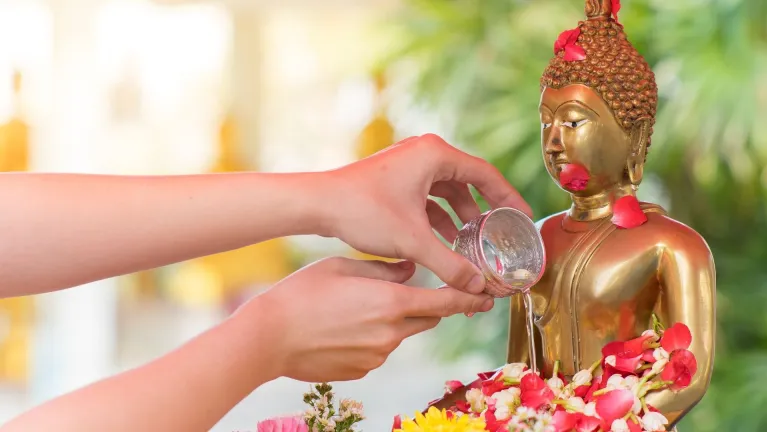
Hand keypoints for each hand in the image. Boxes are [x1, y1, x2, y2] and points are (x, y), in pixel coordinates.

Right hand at [234, 257, 492, 381]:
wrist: (268, 337)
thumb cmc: (302, 293)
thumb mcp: (344, 266)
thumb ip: (386, 269)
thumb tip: (411, 271)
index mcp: (391, 302)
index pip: (445, 303)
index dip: (469, 300)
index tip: (487, 297)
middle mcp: (391, 333)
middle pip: (426, 319)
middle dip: (426, 306)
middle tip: (406, 292)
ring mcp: (377, 355)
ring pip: (400, 334)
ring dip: (393, 321)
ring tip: (354, 308)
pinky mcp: (363, 370)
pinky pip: (379, 350)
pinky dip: (372, 338)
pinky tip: (342, 328)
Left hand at [322, 134, 531, 293]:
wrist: (318, 204)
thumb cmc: (363, 211)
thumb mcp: (413, 241)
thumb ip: (451, 264)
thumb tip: (479, 287)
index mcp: (435, 154)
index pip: (486, 175)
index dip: (509, 199)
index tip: (523, 219)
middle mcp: (424, 152)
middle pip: (468, 182)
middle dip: (484, 212)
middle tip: (501, 235)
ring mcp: (409, 163)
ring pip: (447, 191)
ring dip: (460, 218)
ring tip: (473, 245)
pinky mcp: (396, 177)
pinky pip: (428, 196)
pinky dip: (438, 218)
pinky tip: (444, 243)